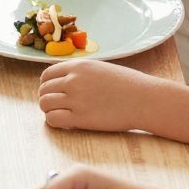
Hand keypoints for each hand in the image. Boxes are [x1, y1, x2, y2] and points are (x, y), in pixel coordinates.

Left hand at [38, 57, 159, 133]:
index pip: (46, 75)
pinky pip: (53, 119)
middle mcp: (73, 80)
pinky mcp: (80, 118)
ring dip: (49, 110)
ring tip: (61, 114)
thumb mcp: (100, 68)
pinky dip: (54, 121)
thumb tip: (62, 80)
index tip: (53, 93)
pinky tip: (65, 123)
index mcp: (78, 66)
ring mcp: (76, 99)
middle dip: (47, 98)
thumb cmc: (127, 85)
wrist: (144, 99)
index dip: (47, 85)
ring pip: (45, 104)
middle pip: (43, 90)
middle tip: (57, 106)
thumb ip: (80, 72)